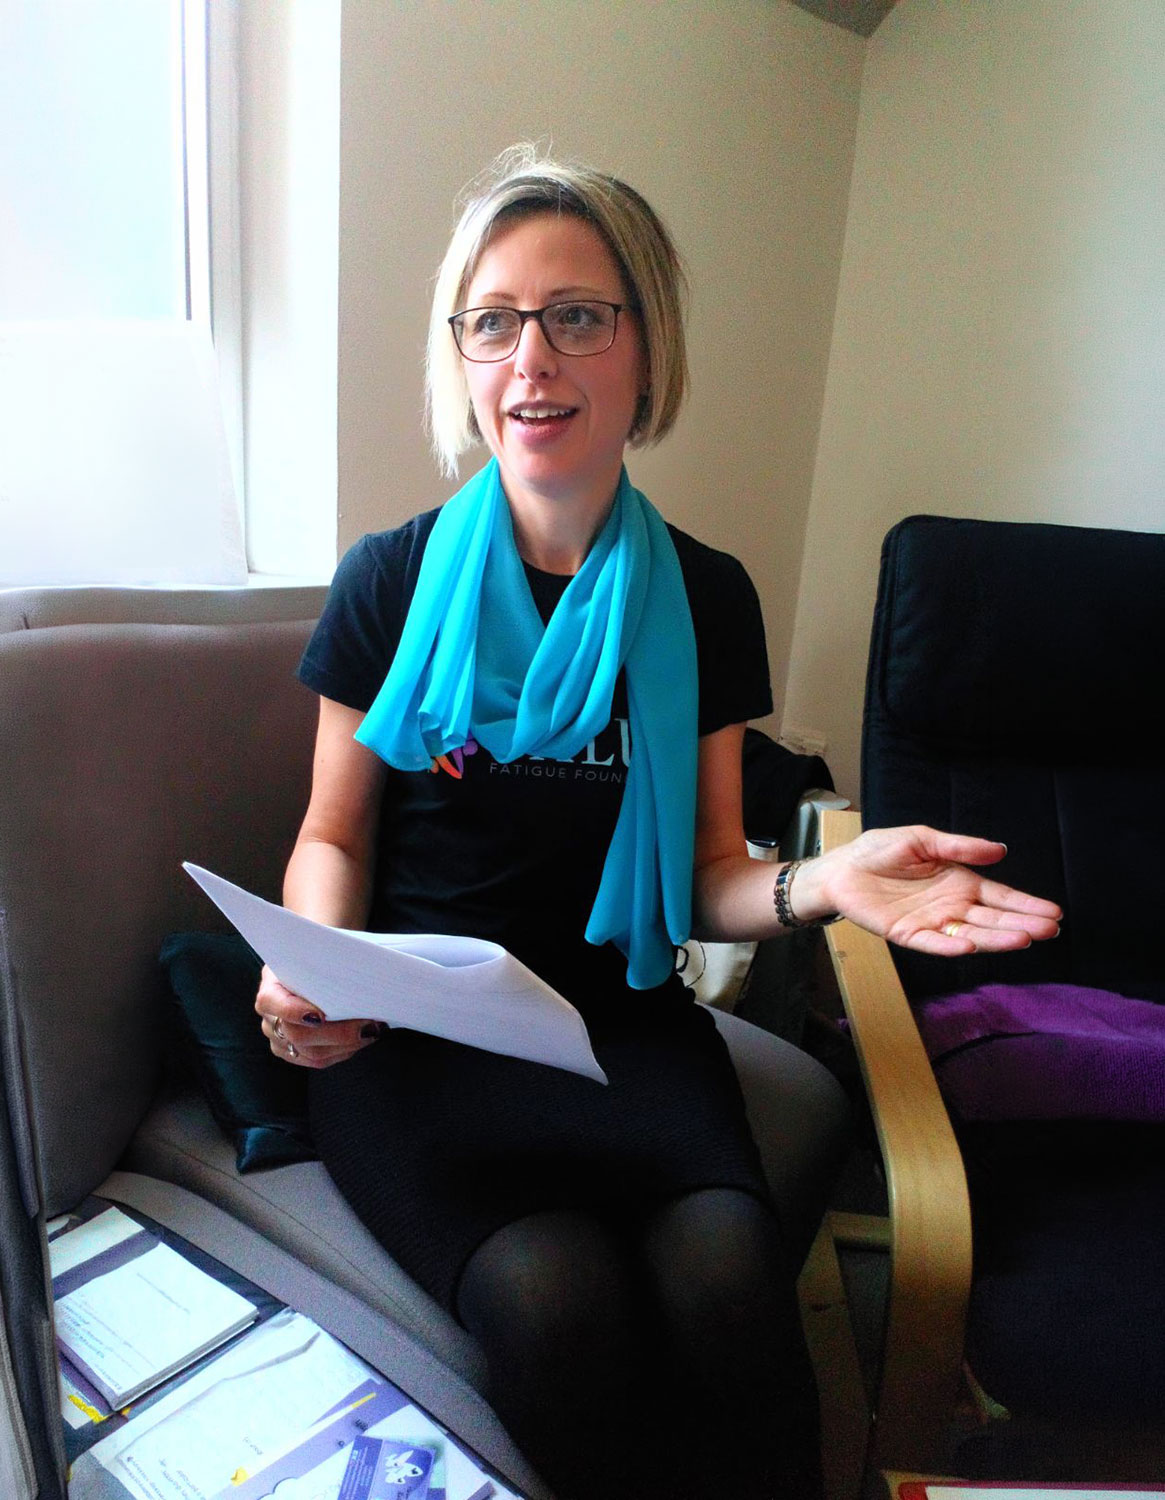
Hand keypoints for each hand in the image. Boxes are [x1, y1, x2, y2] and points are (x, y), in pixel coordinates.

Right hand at [255, 964, 384, 1068]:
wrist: (312, 962)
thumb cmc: (318, 954)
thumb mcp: (317, 948)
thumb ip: (327, 957)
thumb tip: (357, 965)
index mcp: (270, 986)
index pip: (270, 1002)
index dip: (292, 1011)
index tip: (320, 1015)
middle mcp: (269, 1016)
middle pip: (297, 1035)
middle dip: (338, 1034)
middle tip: (368, 1025)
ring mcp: (279, 1038)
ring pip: (312, 1053)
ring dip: (347, 1045)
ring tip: (372, 1031)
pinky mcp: (294, 1052)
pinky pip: (318, 1061)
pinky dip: (344, 1052)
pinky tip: (362, 1040)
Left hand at [805, 825, 1062, 955]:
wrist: (841, 868)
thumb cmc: (880, 852)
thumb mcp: (923, 839)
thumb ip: (959, 847)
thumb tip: (1000, 850)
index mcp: (960, 882)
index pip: (1000, 896)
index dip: (1025, 905)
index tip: (1054, 913)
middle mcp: (952, 906)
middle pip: (993, 918)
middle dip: (1022, 924)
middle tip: (1050, 930)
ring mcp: (932, 922)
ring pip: (971, 933)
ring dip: (996, 938)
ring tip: (1024, 939)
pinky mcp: (908, 934)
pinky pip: (933, 943)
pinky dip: (950, 945)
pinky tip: (970, 945)